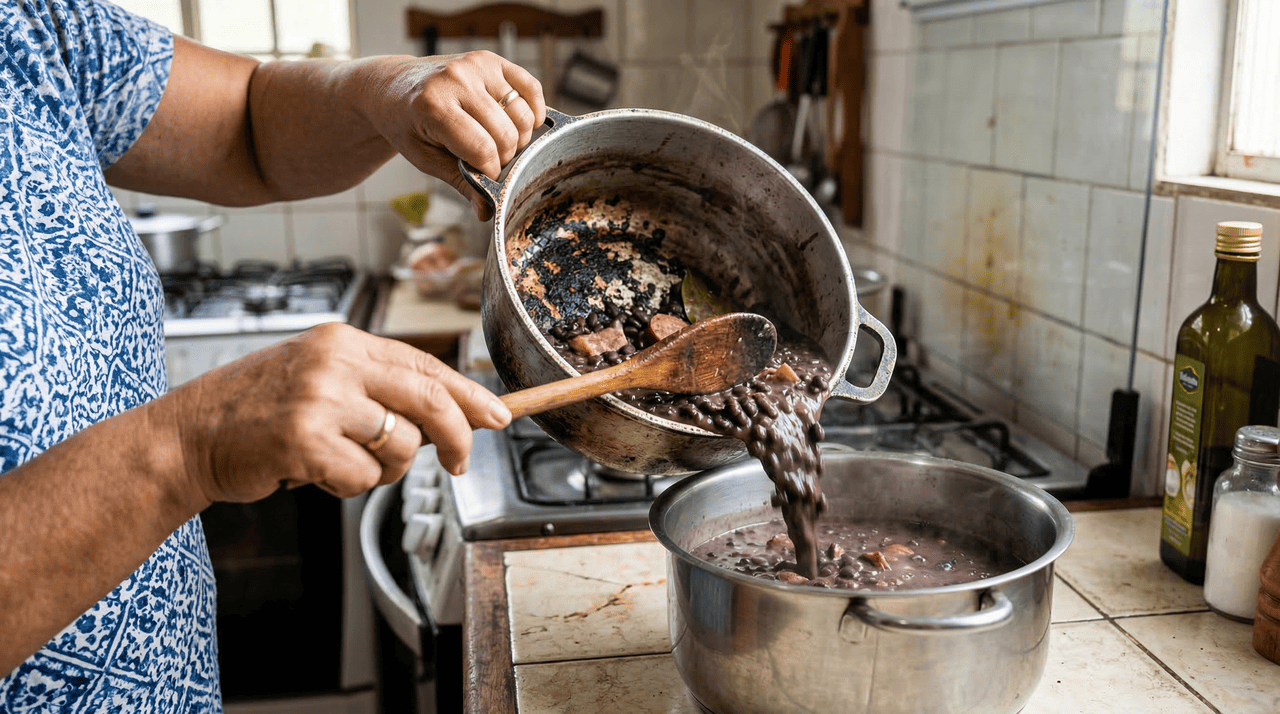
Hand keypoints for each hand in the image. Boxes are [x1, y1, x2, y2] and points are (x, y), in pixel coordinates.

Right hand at [161, 323, 511, 503]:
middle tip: (460, 463)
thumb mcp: (317, 377)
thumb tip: (449, 415)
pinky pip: (364, 477)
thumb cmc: (254, 412)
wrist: (187, 436)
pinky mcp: (306, 439)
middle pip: (429, 400)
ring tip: (342, 462)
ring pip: (400, 445)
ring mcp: (321, 399)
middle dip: (457, 437)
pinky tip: (314, 473)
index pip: (425, 365)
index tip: (497, 415)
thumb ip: (375, 388)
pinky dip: (347, 485)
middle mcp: (336, 362)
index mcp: (343, 341)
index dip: (468, 394)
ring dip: (382, 469)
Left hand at [347, 51, 545, 219]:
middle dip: (505, 156)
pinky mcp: (490, 58)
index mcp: (433, 106)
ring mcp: (475, 65)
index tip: (486, 176)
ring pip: (521, 114)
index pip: (482, 150)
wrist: (393, 87)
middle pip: (505, 134)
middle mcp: (455, 79)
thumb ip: (459, 181)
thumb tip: (487, 211)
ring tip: (501, 142)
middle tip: (490, 159)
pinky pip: (530, 87)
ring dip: (520, 136)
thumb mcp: (424, 158)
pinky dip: (533, 110)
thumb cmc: (407, 125)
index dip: (490, 171)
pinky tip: (523, 123)